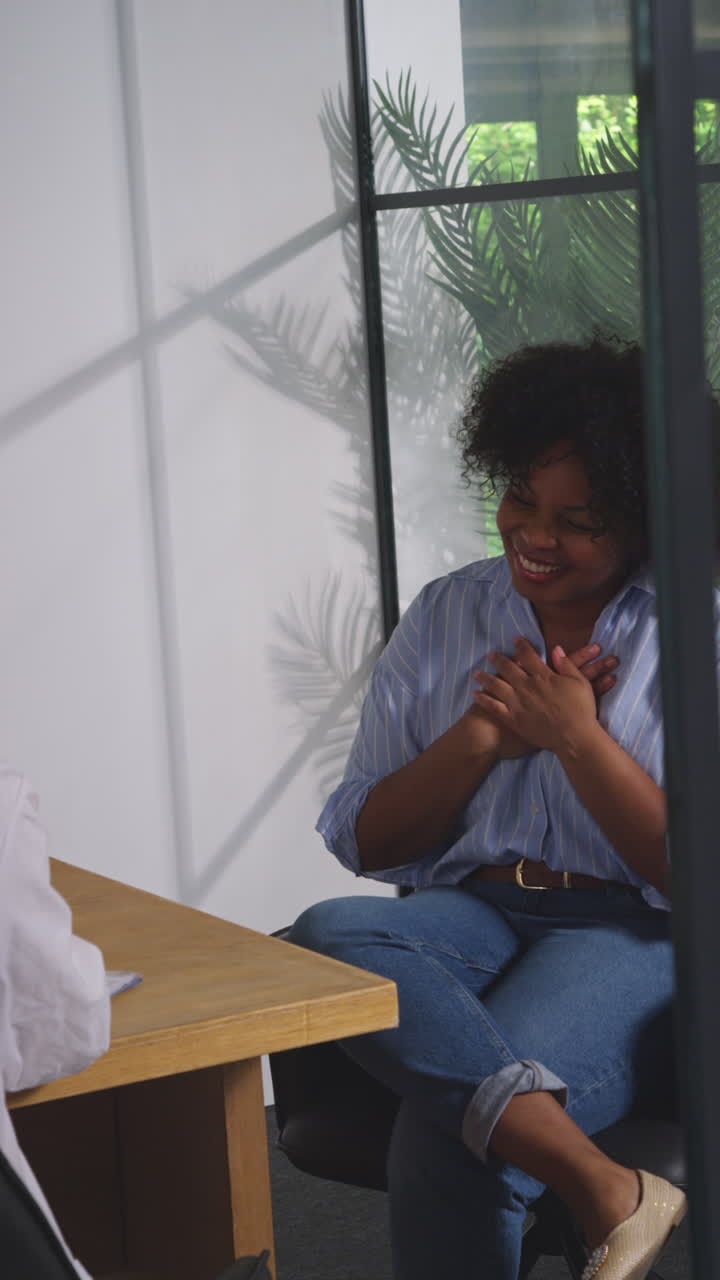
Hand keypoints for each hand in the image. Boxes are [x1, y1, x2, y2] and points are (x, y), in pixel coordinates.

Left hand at [471, 638, 608, 755]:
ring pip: (496, 686)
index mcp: (543, 677)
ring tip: (477, 673)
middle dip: (498, 660)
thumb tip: (556, 649)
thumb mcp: (580, 683)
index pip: (529, 656)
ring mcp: (518, 704)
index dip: (521, 646)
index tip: (516, 640)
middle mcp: (527, 687)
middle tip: (491, 655)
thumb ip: (567, 665)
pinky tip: (475, 694)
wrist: (575, 738)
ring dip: (485, 677)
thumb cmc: (582, 710)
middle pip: (508, 668)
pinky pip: (494, 707)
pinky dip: (483, 700)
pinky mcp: (514, 719)